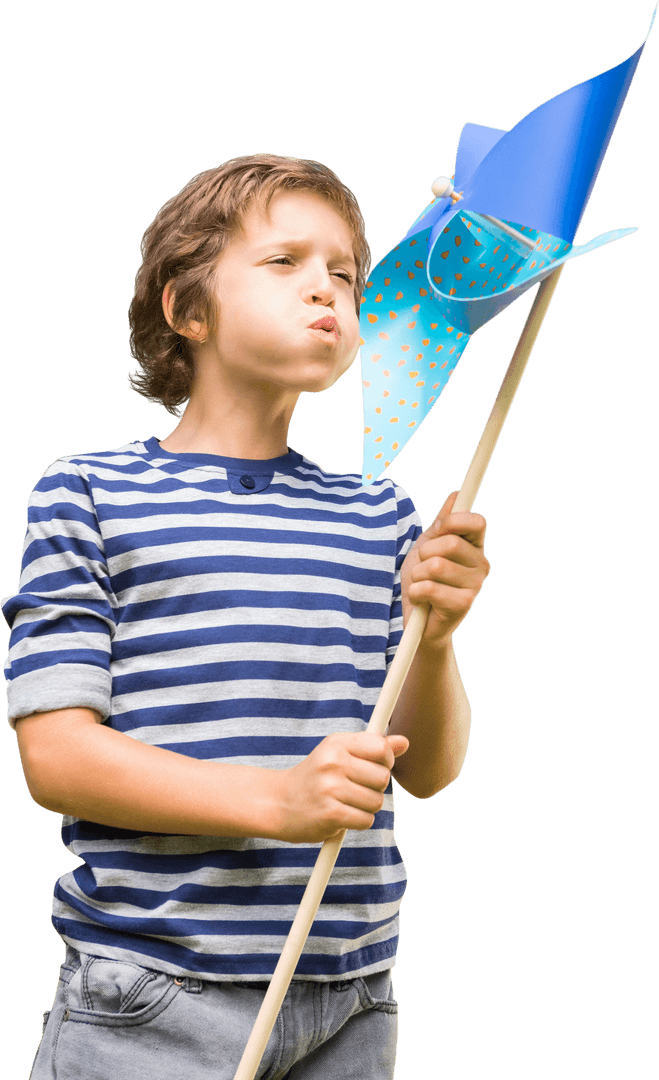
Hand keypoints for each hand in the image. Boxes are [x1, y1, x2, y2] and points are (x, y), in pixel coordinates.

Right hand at [274, 732, 408, 842]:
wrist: (277, 803)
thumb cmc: (314, 777)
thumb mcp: (338, 753)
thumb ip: (371, 747)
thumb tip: (405, 742)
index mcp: (337, 743)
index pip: (381, 748)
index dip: (386, 762)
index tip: (374, 768)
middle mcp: (333, 762)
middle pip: (383, 777)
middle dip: (375, 788)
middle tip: (355, 789)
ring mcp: (331, 788)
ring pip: (377, 801)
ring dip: (367, 808)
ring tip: (346, 803)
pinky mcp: (330, 814)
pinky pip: (366, 820)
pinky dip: (358, 822)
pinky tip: (341, 816)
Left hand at [400, 490, 490, 648]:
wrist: (417, 619)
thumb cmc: (423, 579)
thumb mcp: (428, 545)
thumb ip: (442, 522)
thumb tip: (456, 494)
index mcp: (475, 546)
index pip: (477, 521)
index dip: (453, 521)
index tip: (437, 529)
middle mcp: (481, 565)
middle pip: (451, 543)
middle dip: (425, 553)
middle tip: (423, 566)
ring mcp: (475, 586)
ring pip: (436, 566)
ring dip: (417, 575)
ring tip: (421, 585)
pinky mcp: (463, 605)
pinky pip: (429, 587)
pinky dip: (415, 592)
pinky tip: (421, 600)